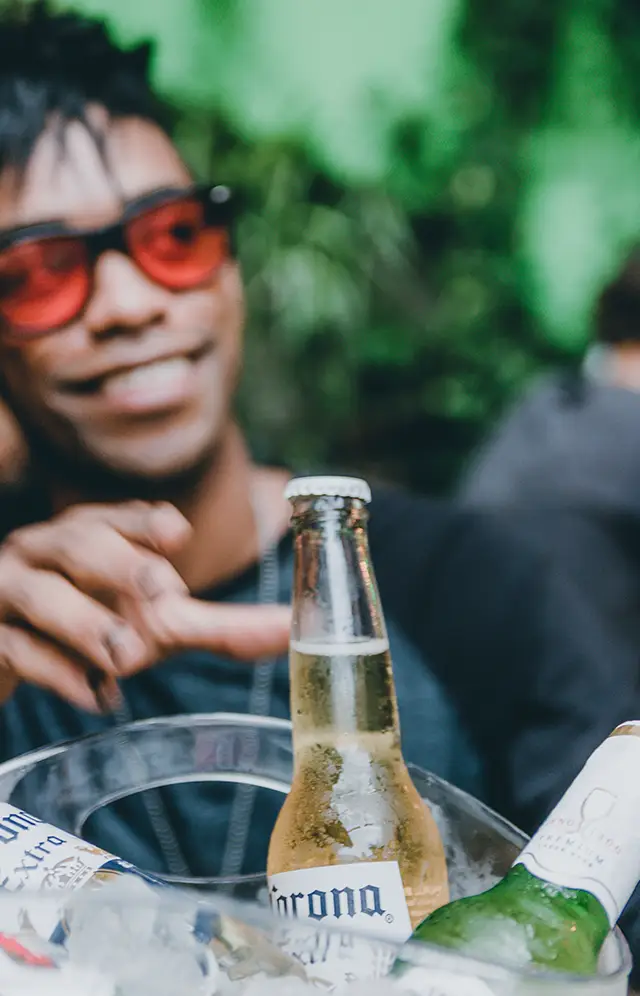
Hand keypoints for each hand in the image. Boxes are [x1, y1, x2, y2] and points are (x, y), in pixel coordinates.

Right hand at [0, 502, 290, 711]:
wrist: (11, 650)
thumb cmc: (94, 624)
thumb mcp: (153, 621)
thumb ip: (218, 625)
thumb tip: (289, 630)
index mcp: (90, 534)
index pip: (117, 515)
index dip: (144, 521)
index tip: (178, 535)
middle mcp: (48, 552)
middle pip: (77, 540)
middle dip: (118, 563)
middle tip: (160, 595)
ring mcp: (11, 593)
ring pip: (37, 592)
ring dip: (84, 622)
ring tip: (125, 657)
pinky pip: (12, 647)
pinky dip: (53, 672)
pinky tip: (93, 696)